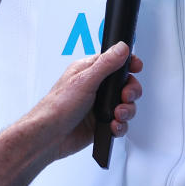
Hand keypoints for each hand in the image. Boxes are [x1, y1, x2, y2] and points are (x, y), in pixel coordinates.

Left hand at [31, 42, 142, 159]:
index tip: (136, 68)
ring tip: (118, 114)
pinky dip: (120, 126)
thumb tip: (121, 48)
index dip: (129, 64)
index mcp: (89, 71)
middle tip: (125, 96)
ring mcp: (99, 106)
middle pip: (125, 84)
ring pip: (125, 105)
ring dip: (126, 110)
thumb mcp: (84, 80)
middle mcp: (96, 87)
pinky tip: (113, 126)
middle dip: (130, 91)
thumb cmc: (57, 107)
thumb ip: (106, 64)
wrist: (48, 137)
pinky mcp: (101, 124)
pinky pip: (120, 123)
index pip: (115, 61)